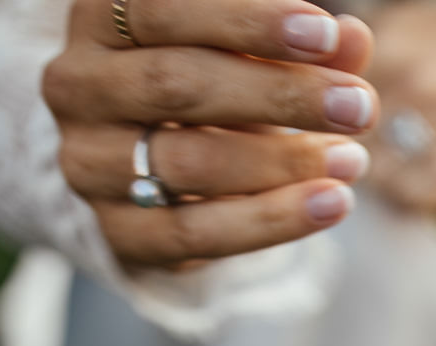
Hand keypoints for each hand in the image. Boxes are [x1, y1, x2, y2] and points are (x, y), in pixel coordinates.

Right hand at [45, 0, 380, 268]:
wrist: (148, 166)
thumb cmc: (209, 82)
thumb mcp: (249, 51)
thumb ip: (300, 44)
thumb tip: (353, 41)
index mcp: (100, 18)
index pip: (164, 8)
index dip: (248, 21)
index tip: (327, 37)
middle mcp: (78, 84)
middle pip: (177, 84)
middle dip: (279, 96)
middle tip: (356, 108)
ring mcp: (88, 161)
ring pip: (186, 163)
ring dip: (282, 163)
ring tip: (351, 159)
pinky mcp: (115, 229)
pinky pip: (193, 232)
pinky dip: (270, 220)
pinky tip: (330, 204)